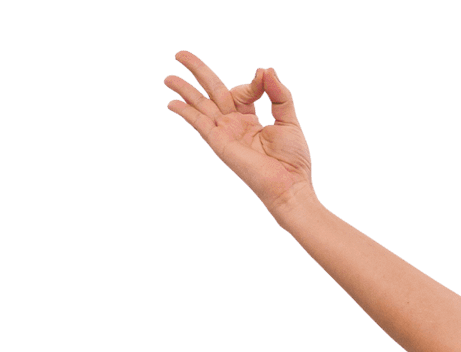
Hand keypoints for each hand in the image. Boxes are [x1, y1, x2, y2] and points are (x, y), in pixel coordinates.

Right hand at [164, 52, 312, 214]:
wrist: (290, 187)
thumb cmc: (293, 161)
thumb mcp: (288, 121)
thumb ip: (279, 95)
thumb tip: (266, 69)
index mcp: (250, 119)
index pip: (241, 91)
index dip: (252, 83)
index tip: (262, 77)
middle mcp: (234, 124)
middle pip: (212, 90)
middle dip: (197, 71)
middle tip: (179, 54)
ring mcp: (225, 133)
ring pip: (200, 103)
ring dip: (183, 89)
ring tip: (167, 78)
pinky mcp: (219, 142)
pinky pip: (198, 123)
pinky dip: (185, 112)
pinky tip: (172, 103)